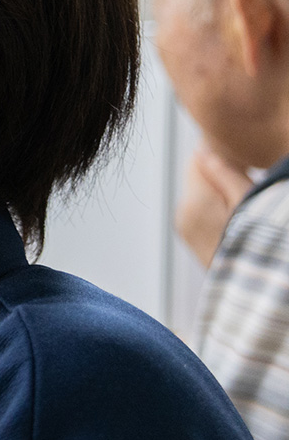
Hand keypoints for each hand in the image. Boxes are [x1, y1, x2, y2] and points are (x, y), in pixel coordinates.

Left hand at [176, 144, 251, 267]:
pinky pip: (201, 211)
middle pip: (197, 177)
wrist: (252, 288)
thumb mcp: (250, 203)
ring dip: (220, 193)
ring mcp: (184, 229)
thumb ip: (226, 175)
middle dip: (220, 176)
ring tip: (244, 207)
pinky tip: (236, 219)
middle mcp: (181, 214)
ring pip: (200, 194)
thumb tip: (204, 151)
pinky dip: (217, 208)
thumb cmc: (257, 245)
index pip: (196, 159)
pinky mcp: (191, 239)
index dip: (220, 155)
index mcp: (193, 202)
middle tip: (248, 187)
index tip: (243, 164)